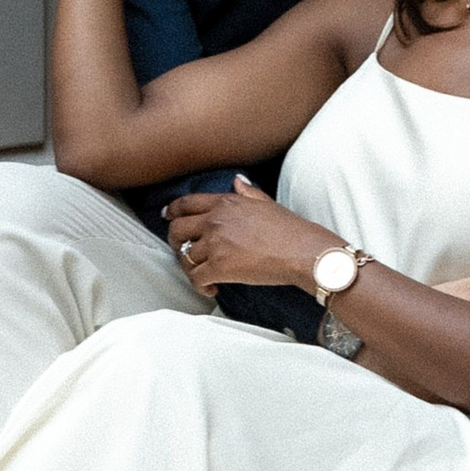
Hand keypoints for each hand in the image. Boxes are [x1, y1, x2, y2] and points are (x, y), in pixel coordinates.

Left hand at [160, 176, 327, 298]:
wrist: (301, 251)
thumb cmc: (289, 229)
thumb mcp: (265, 202)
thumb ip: (246, 192)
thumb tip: (237, 181)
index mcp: (225, 202)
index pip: (186, 203)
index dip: (172, 211)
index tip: (168, 217)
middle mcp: (216, 220)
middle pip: (177, 229)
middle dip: (175, 242)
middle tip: (182, 251)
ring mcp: (216, 243)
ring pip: (184, 256)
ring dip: (189, 268)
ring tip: (200, 274)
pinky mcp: (220, 267)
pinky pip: (196, 278)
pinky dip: (200, 287)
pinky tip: (212, 289)